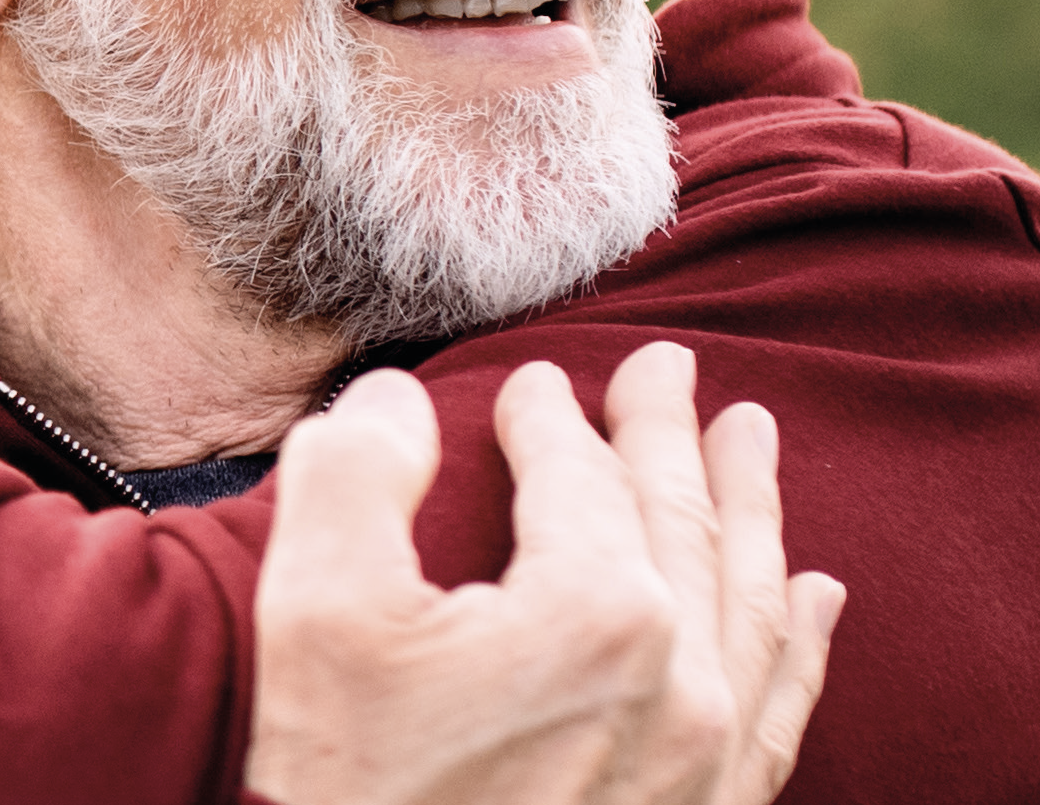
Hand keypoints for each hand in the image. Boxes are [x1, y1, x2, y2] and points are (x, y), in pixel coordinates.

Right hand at [245, 344, 841, 804]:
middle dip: (672, 433)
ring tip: (754, 437)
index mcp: (596, 612)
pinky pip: (781, 711)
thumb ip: (357, 469)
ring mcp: (704, 761)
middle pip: (682, 518)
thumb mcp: (313, 604)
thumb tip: (398, 403)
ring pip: (750, 600)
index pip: (580, 475)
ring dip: (754, 507)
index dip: (549, 415)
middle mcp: (680, 683)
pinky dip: (802, 642)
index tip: (533, 381)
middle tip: (669, 365)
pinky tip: (816, 597)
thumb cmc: (343, 779)